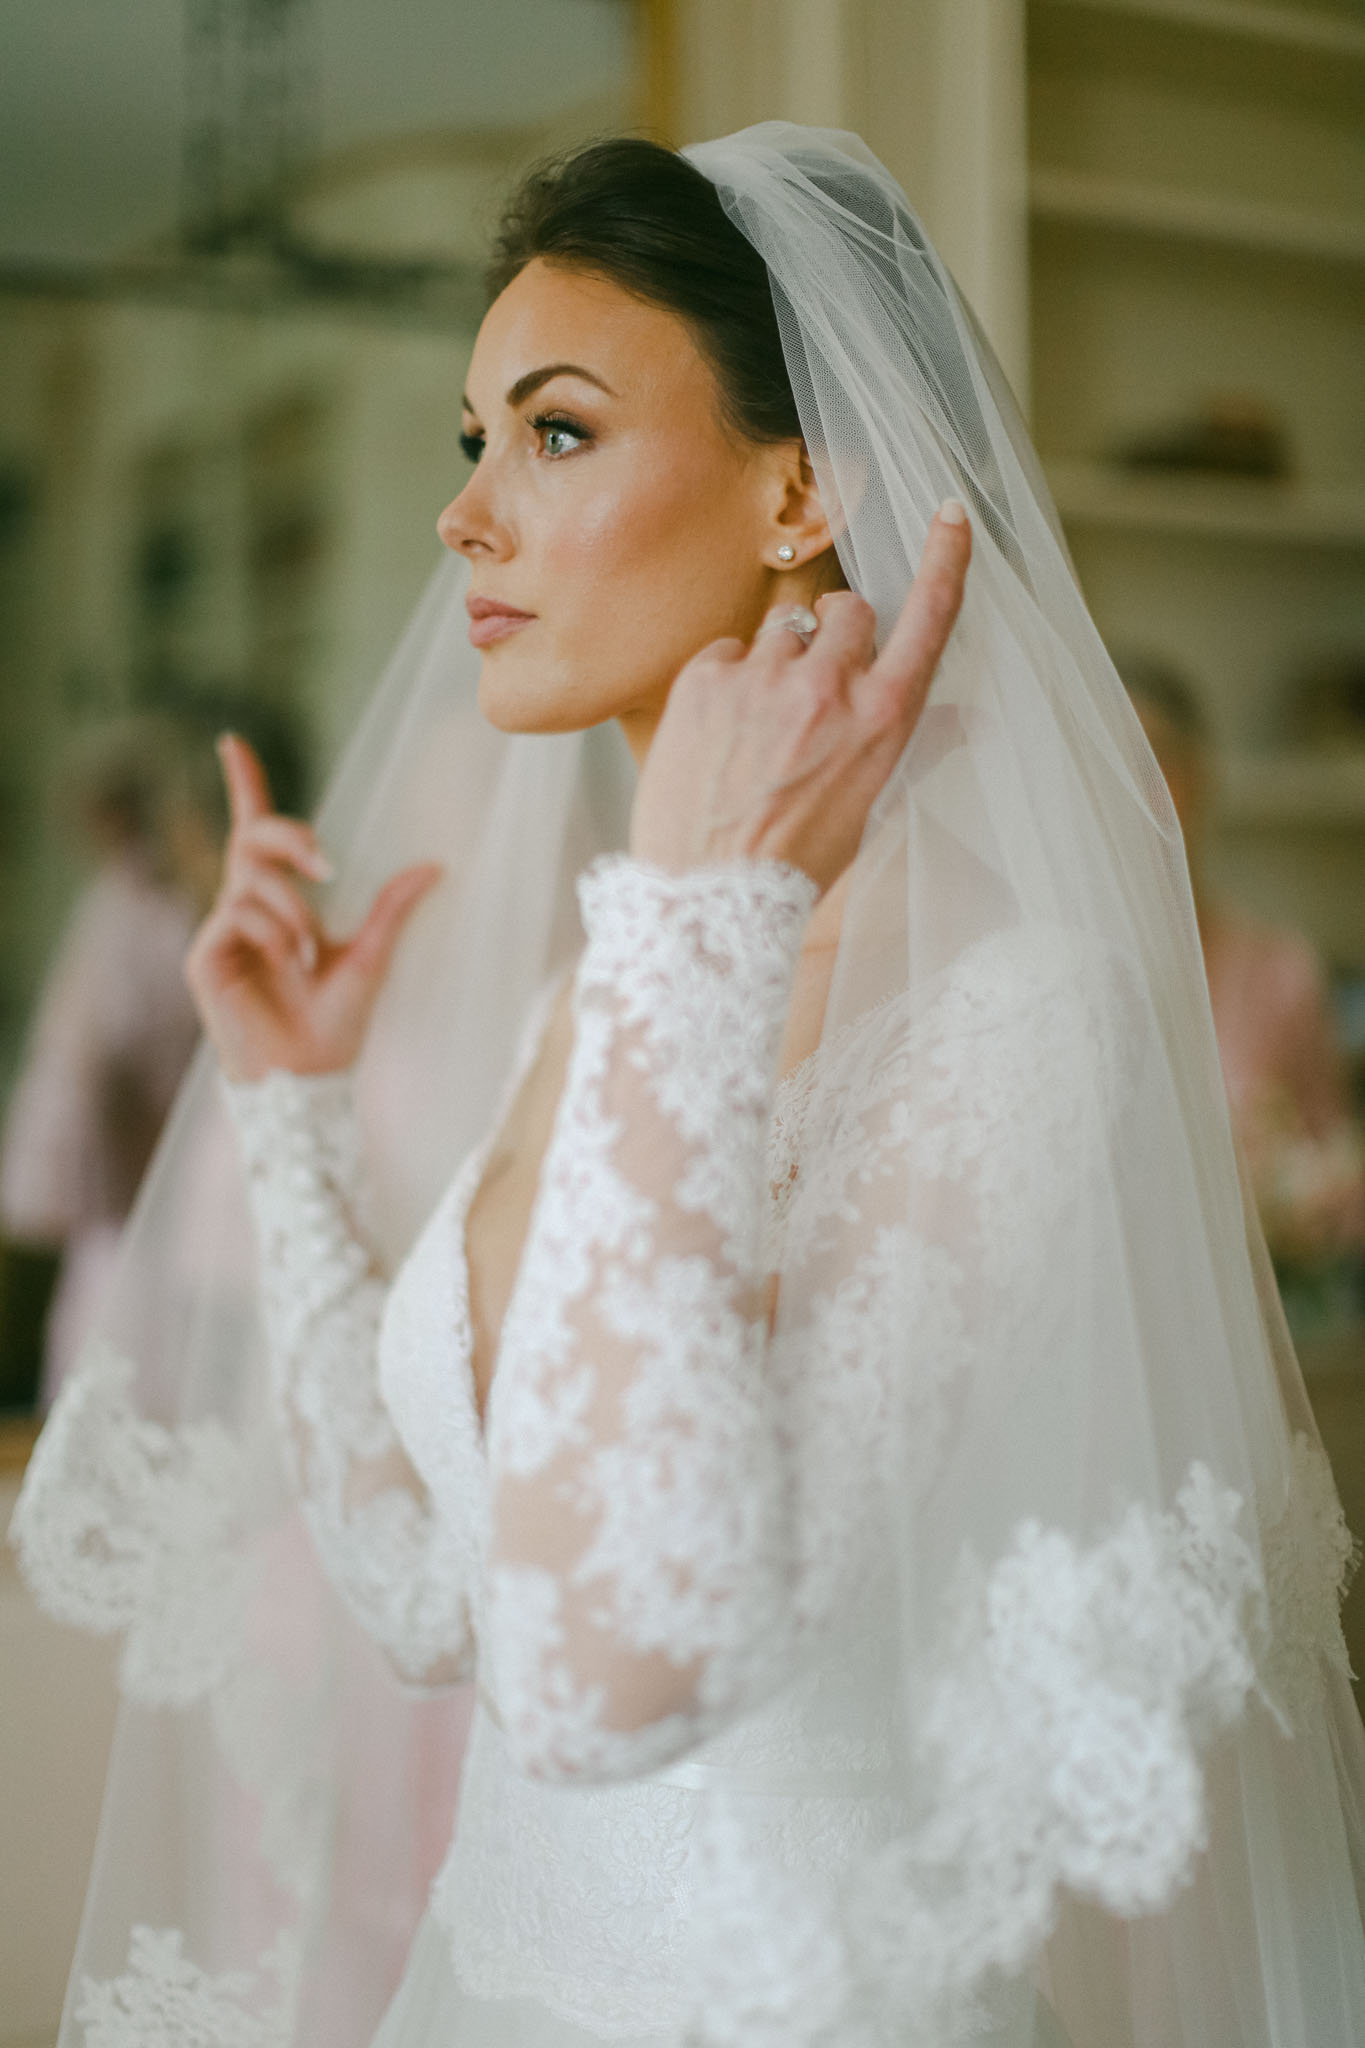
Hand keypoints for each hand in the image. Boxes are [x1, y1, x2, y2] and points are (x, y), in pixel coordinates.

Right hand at [185, 734, 441, 1082]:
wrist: (311, 1074)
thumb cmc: (336, 1024)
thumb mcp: (372, 955)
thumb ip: (394, 908)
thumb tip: (435, 865)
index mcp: (276, 903)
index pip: (253, 832)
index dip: (244, 785)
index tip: (232, 741)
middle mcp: (242, 909)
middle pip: (252, 839)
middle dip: (289, 837)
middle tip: (326, 860)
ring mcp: (220, 933)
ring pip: (252, 883)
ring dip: (293, 912)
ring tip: (310, 954)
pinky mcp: (204, 957)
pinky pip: (238, 916)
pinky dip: (272, 933)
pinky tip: (286, 964)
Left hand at [631, 501, 971, 892]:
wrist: (710, 896)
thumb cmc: (797, 860)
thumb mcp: (872, 806)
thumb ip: (914, 746)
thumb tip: (969, 718)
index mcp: (884, 720)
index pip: (929, 619)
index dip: (946, 560)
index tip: (951, 513)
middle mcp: (829, 689)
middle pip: (849, 611)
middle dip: (839, 635)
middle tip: (815, 687)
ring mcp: (763, 680)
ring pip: (786, 627)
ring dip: (780, 662)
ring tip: (761, 727)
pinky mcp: (704, 680)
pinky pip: (728, 649)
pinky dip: (729, 679)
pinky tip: (723, 732)